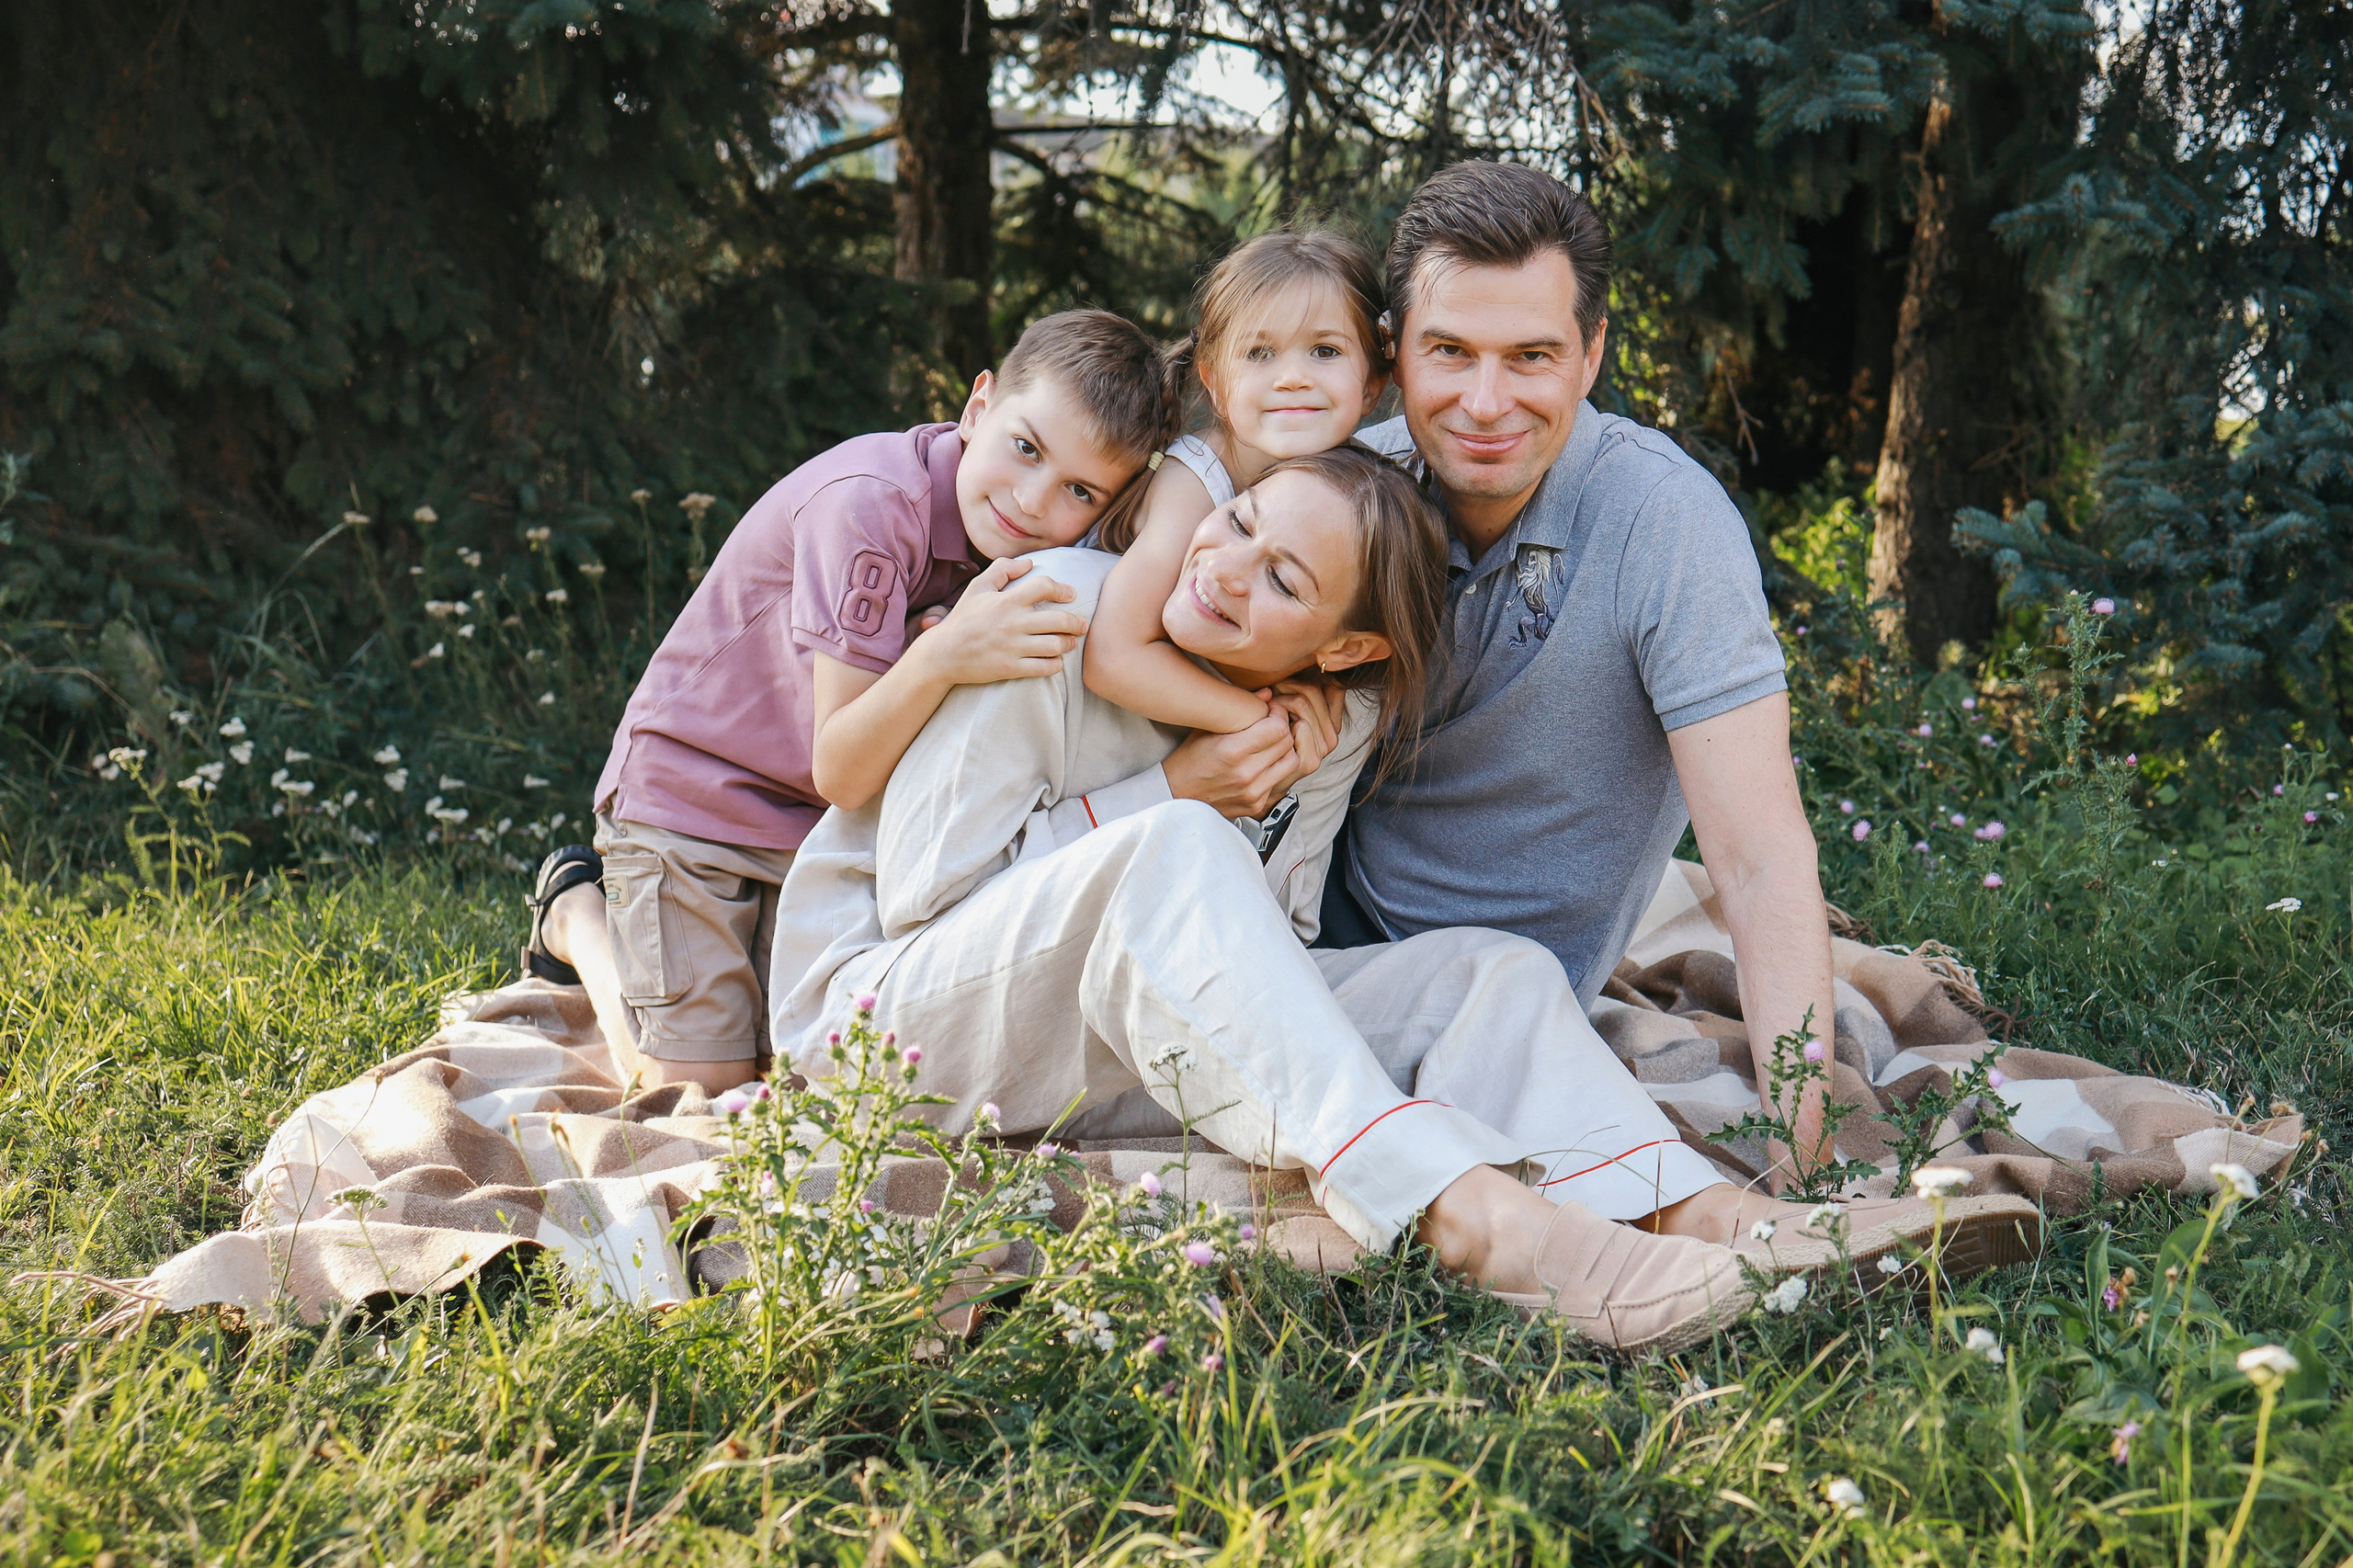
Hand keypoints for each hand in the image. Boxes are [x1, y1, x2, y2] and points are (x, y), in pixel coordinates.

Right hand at [910, 557, 1086, 684]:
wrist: (943, 654)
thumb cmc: (963, 618)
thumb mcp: (977, 588)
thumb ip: (1002, 569)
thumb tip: (1029, 563)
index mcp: (1006, 601)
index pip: (1044, 587)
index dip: (1062, 589)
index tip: (1070, 595)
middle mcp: (1012, 623)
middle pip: (1059, 620)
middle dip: (1077, 622)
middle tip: (1081, 625)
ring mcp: (1012, 647)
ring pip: (1056, 645)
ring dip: (1069, 643)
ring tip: (1070, 642)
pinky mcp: (1010, 668)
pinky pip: (1044, 668)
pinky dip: (1056, 664)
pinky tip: (1056, 660)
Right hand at [1161, 708, 1299, 819]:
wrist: (1176, 796)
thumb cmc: (1189, 759)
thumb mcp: (1207, 729)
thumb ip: (1240, 709)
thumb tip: (1269, 692)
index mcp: (1232, 750)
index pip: (1277, 728)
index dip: (1279, 714)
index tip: (1272, 710)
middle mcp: (1246, 773)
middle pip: (1286, 743)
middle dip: (1283, 728)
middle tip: (1272, 723)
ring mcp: (1253, 792)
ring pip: (1291, 762)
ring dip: (1285, 749)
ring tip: (1272, 742)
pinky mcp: (1256, 804)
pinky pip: (1281, 780)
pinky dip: (1277, 768)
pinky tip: (1264, 761)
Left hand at [1266, 678, 1345, 793]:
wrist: (1256, 778)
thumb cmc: (1266, 736)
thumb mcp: (1286, 708)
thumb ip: (1300, 690)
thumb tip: (1313, 662)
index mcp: (1331, 721)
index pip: (1331, 685)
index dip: (1305, 677)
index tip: (1284, 683)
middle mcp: (1332, 735)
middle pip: (1313, 690)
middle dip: (1287, 686)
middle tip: (1269, 693)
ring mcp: (1323, 749)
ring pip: (1304, 703)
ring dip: (1280, 701)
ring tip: (1267, 708)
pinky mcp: (1310, 762)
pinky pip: (1300, 724)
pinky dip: (1280, 719)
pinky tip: (1268, 725)